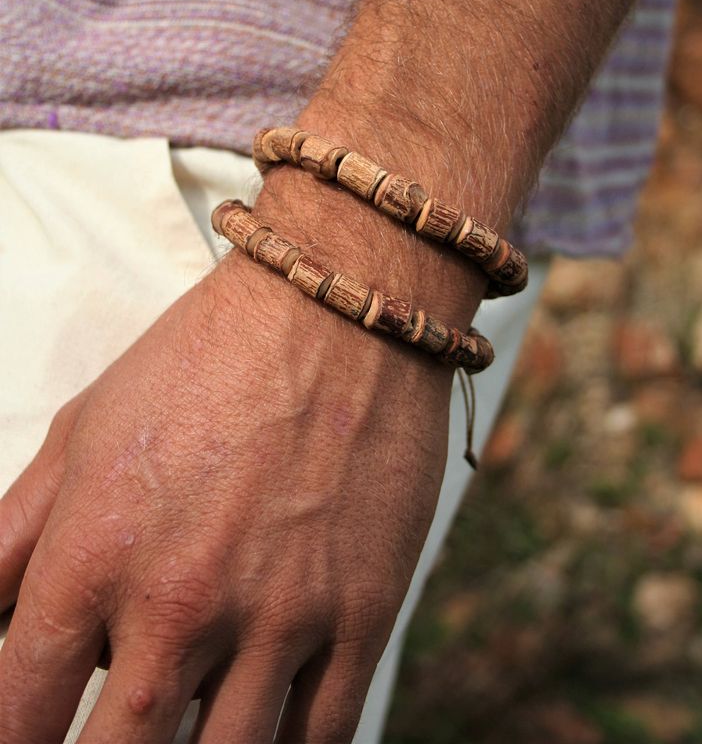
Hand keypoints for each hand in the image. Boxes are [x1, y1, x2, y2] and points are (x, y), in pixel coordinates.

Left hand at [0, 176, 460, 743]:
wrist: (334, 306)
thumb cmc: (204, 356)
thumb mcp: (84, 428)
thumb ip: (12, 535)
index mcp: (97, 550)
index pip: (18, 709)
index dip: (13, 741)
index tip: (27, 739)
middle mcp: (182, 598)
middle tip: (100, 738)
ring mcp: (280, 612)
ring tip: (176, 730)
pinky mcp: (363, 610)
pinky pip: (318, 738)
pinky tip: (254, 738)